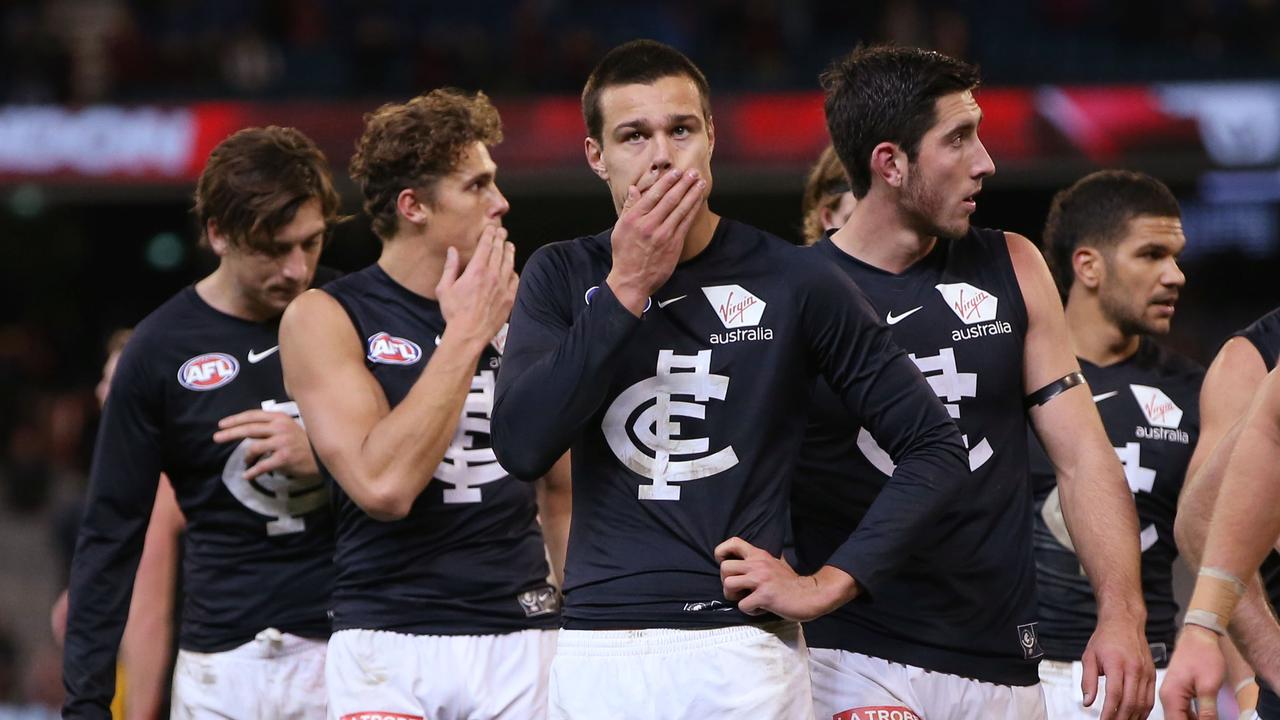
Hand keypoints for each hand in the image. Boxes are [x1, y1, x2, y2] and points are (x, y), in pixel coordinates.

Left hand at [212, 410, 317, 479]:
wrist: (323, 457)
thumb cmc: (305, 442)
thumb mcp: (290, 427)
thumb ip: (272, 425)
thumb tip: (248, 429)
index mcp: (280, 418)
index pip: (253, 415)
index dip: (235, 419)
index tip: (222, 424)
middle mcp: (280, 428)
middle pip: (249, 429)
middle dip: (230, 433)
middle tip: (216, 437)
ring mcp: (282, 442)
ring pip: (253, 448)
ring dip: (246, 456)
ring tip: (245, 462)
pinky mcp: (284, 458)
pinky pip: (262, 465)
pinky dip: (252, 472)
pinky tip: (247, 475)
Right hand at [437, 225, 517, 350]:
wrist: (469, 333)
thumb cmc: (454, 312)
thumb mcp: (444, 288)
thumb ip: (450, 267)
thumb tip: (453, 251)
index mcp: (476, 270)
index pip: (486, 246)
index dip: (489, 235)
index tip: (491, 228)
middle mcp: (492, 275)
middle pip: (499, 252)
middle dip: (501, 239)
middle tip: (502, 232)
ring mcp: (503, 287)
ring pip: (509, 264)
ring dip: (509, 252)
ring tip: (509, 246)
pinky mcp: (510, 298)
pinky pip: (515, 280)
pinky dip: (514, 272)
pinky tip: (512, 269)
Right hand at [606, 168, 705, 315]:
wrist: (632, 280)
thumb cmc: (624, 254)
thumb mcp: (620, 229)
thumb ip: (629, 208)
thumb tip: (635, 189)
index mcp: (634, 219)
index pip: (653, 195)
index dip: (667, 182)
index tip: (676, 172)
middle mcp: (649, 225)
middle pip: (670, 199)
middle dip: (683, 184)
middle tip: (692, 172)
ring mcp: (663, 235)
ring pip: (680, 209)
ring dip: (692, 194)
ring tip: (699, 182)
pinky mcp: (673, 244)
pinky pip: (685, 223)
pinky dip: (693, 210)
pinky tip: (698, 201)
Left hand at [714, 537, 855, 621]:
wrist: (811, 595)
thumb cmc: (791, 583)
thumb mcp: (776, 563)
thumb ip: (761, 561)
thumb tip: (747, 558)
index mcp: (759, 555)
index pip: (733, 542)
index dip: (722, 552)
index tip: (724, 563)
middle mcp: (758, 564)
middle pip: (724, 567)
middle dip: (726, 582)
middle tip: (738, 591)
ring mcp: (761, 580)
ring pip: (728, 584)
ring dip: (734, 597)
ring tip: (747, 600)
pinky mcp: (764, 596)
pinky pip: (743, 605)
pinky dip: (750, 611)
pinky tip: (760, 609)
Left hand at [1080, 612, 1155, 718]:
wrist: (1124, 622)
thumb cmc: (1106, 637)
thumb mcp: (1089, 656)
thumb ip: (1088, 681)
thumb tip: (1087, 702)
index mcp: (1116, 664)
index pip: (1114, 695)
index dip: (1109, 712)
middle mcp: (1134, 669)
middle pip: (1130, 702)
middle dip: (1121, 718)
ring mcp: (1146, 672)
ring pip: (1143, 703)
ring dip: (1133, 717)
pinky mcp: (1152, 674)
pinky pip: (1151, 698)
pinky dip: (1144, 711)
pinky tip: (1136, 716)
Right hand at [1161, 625, 1226, 719]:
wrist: (1199, 635)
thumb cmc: (1202, 654)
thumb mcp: (1209, 686)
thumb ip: (1207, 711)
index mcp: (1171, 696)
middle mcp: (1167, 696)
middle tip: (1209, 719)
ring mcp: (1171, 694)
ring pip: (1180, 717)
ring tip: (1208, 717)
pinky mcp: (1178, 691)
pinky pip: (1182, 711)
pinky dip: (1193, 717)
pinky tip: (1204, 717)